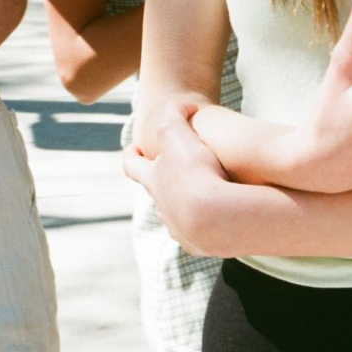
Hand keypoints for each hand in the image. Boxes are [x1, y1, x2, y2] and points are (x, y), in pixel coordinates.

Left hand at [124, 101, 229, 256]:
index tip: (133, 149)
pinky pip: (200, 236)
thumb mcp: (180, 132)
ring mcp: (179, 230)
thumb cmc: (197, 173)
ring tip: (204, 202)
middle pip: (157, 195)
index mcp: (153, 180)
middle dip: (164, 185)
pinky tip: (220, 222)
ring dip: (186, 209)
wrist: (218, 218)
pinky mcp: (199, 246)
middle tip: (177, 175)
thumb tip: (183, 105)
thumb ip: (176, 113)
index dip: (130, 155)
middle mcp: (162, 208)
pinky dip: (206, 227)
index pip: (132, 166)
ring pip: (177, 218)